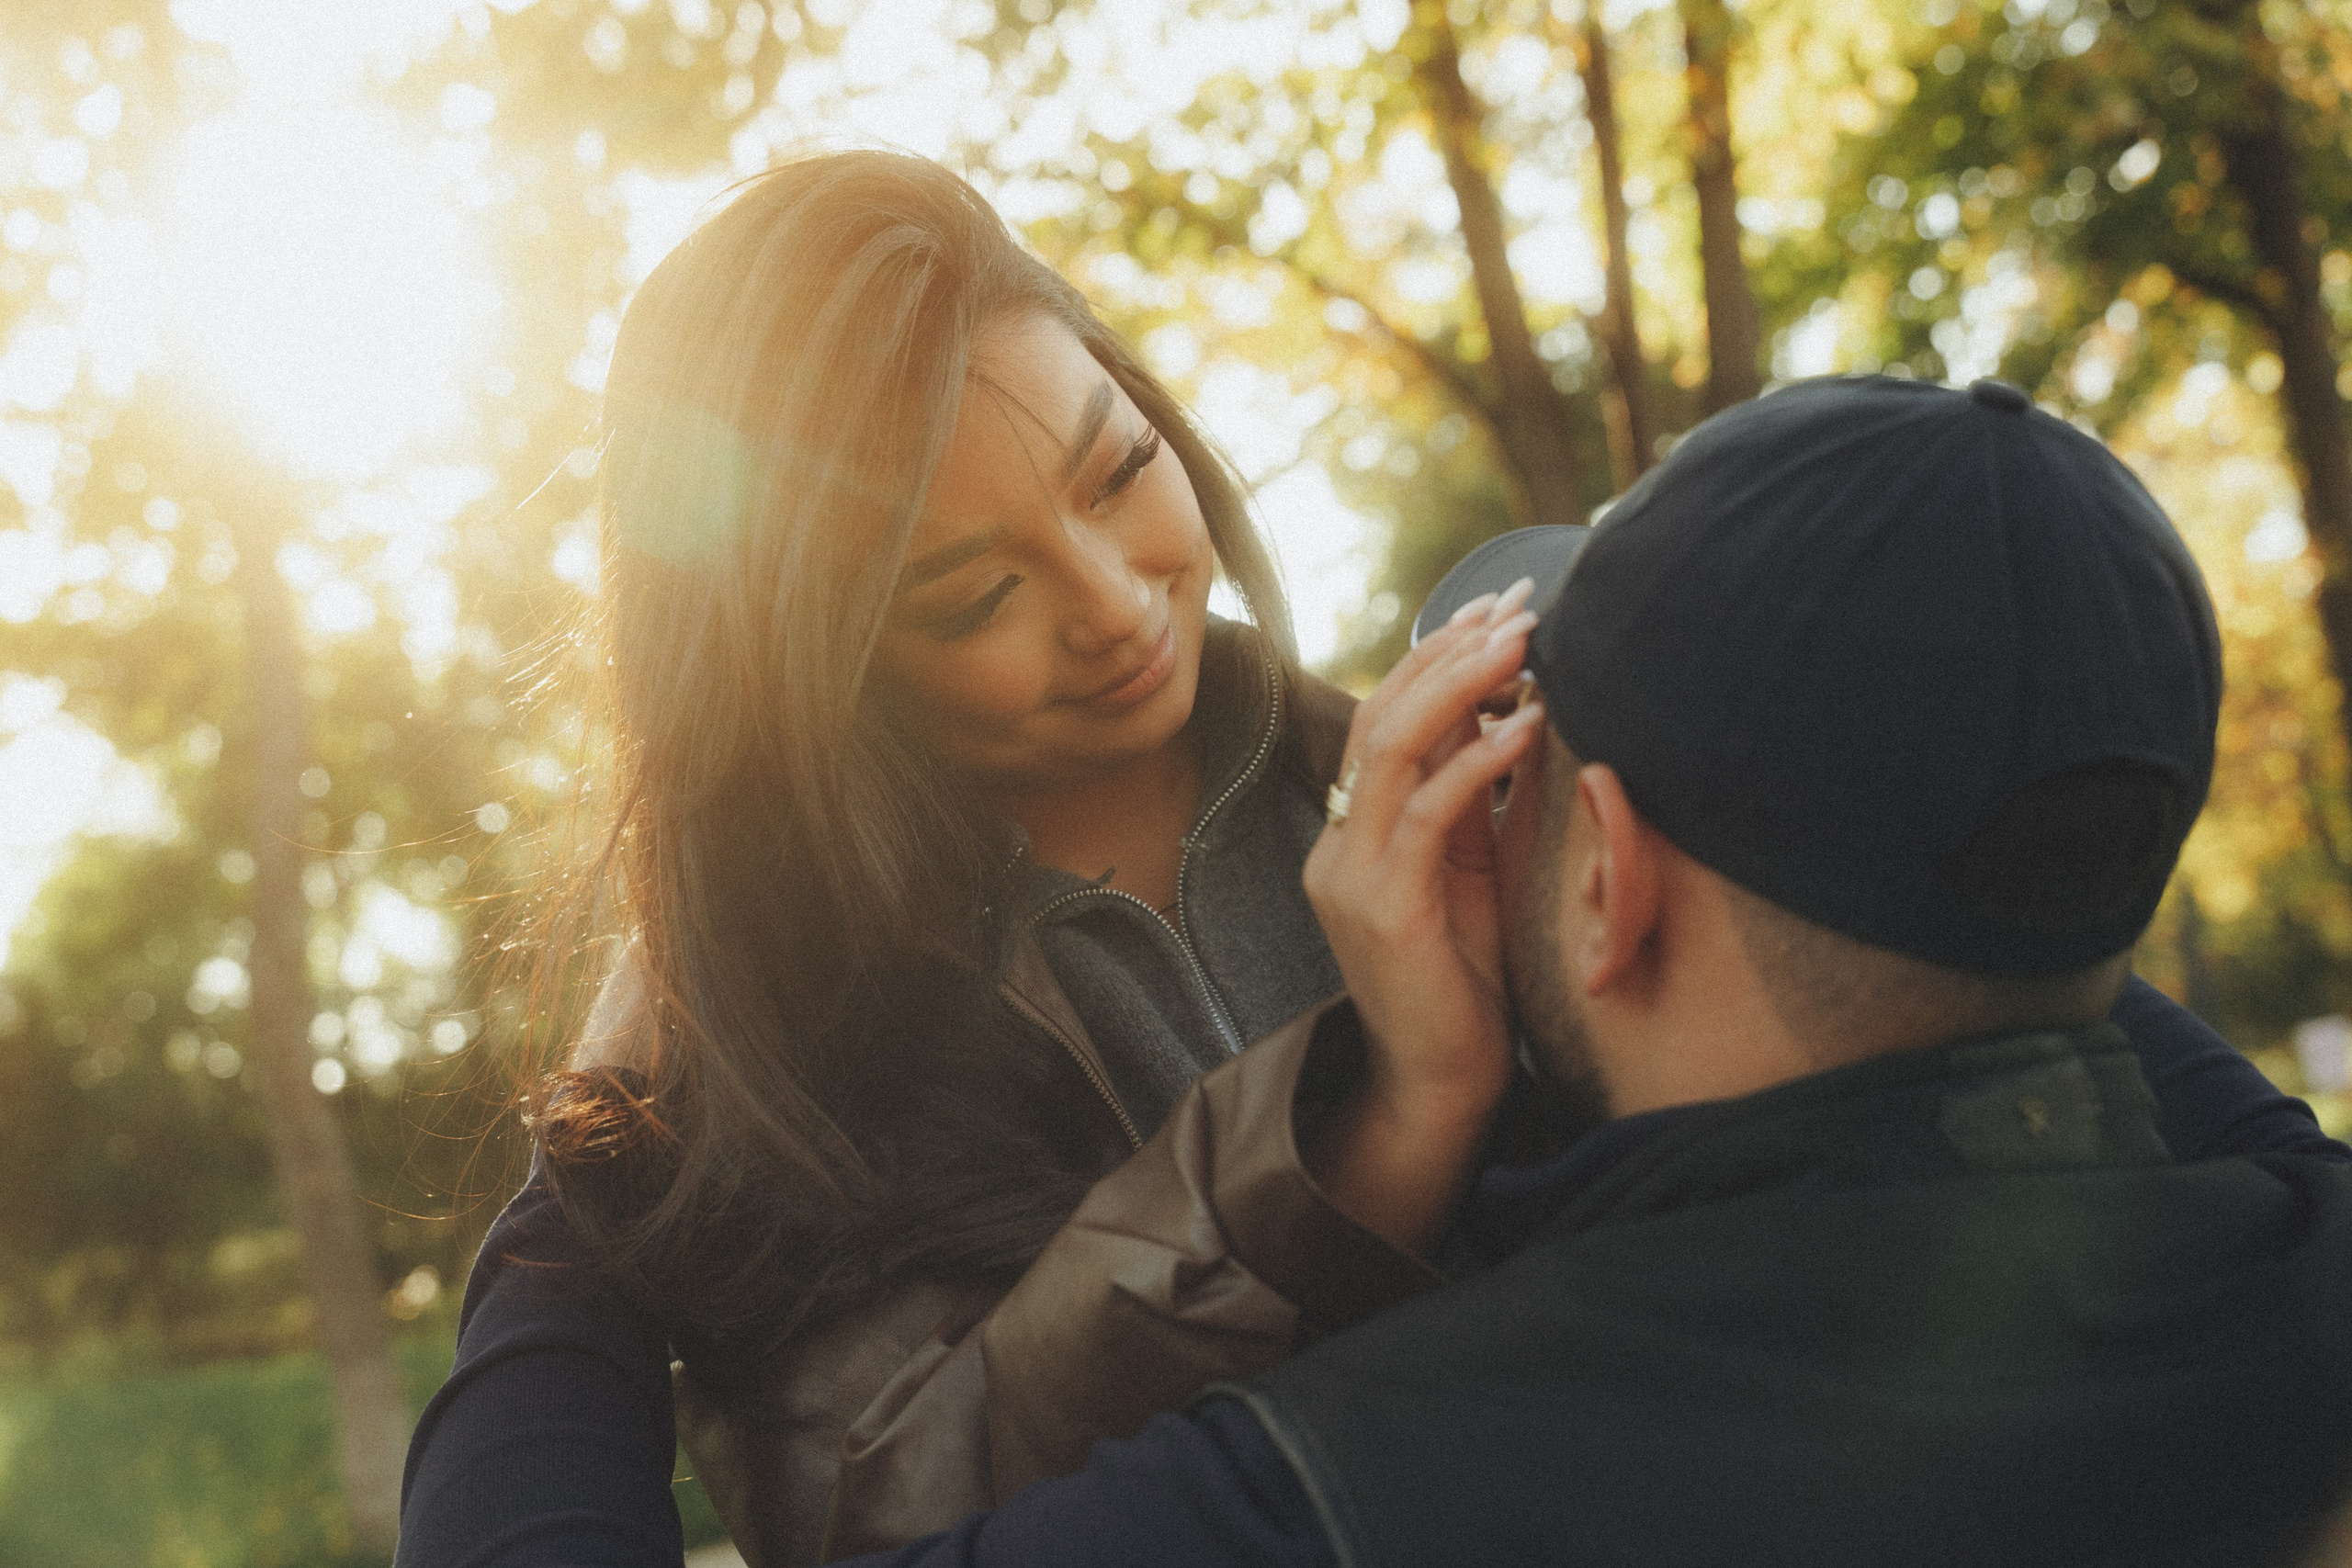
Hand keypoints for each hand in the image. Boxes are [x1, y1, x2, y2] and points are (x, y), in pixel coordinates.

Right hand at [1301, 580, 1546, 1255]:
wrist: (1442, 1087)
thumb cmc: (1467, 985)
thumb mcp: (1469, 874)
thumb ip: (1473, 803)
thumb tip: (1512, 711)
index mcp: (1353, 835)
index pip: (1386, 719)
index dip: (1439, 657)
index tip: (1500, 609)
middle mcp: (1338, 846)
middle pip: (1382, 716)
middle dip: (1452, 652)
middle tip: (1517, 605)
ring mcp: (1350, 875)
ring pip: (1394, 748)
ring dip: (1463, 685)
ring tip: (1523, 641)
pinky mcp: (1381, 908)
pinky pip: (1428, 813)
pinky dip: (1478, 760)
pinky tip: (1527, 724)